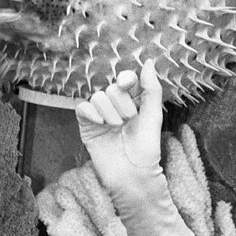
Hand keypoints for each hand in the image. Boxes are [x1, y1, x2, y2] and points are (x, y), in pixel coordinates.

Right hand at [76, 63, 163, 189]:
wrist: (132, 174)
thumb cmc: (146, 147)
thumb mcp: (153, 115)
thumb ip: (151, 88)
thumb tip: (147, 62)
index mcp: (134, 102)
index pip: (126, 79)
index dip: (126, 79)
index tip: (128, 85)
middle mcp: (116, 106)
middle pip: (112, 88)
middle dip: (122, 102)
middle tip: (129, 119)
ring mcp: (100, 115)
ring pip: (98, 96)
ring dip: (109, 110)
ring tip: (117, 126)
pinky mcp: (87, 126)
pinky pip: (82, 107)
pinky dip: (91, 111)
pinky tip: (101, 123)